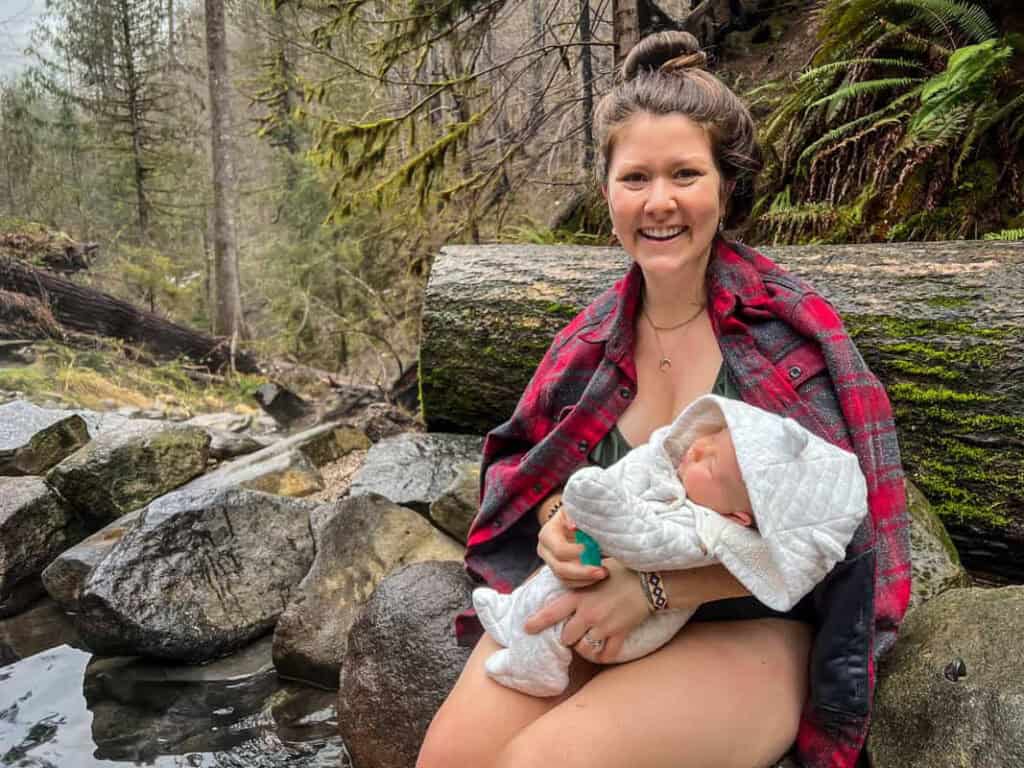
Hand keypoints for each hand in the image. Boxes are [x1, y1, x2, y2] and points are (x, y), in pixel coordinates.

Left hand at [524, 558, 650, 662]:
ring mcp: (604, 626)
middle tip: (572, 633)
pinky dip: (603, 656)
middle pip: (567, 637)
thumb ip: (579, 580)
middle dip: (567, 637)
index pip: (552, 612)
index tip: (527, 629)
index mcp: (579, 596)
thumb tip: (566, 577)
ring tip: (586, 641)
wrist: (648, 581)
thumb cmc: (620, 571)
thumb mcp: (593, 570)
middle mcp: (588, 613)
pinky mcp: (619, 634)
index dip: (537, 622)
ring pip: (584, 648)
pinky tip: (602, 651)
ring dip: (584, 647)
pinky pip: (607, 655)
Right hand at [537, 505, 606, 588]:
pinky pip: (569, 583)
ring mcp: (550, 563)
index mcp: (547, 534)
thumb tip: (573, 527)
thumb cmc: (575, 514)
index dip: (576, 552)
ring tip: (603, 573)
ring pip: (564, 579)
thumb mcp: (573, 510)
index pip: (559, 549)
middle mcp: (545, 551)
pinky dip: (584, 582)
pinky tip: (597, 577)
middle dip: (583, 572)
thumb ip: (573, 516)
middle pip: (560, 568)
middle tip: (602, 571)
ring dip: (586, 579)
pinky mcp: (559, 572)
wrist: (571, 521)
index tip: (593, 549)